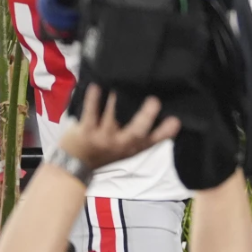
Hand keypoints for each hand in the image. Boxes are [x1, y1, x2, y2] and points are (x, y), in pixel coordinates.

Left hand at [58, 85, 179, 169]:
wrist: (75, 164)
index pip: (153, 139)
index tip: (176, 120)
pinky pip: (90, 113)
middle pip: (136, 131)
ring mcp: (103, 137)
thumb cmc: (107, 152)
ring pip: (112, 117)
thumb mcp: (130, 149)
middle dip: (145, 117)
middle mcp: (121, 143)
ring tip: (122, 87)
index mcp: (134, 146)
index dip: (165, 131)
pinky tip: (96, 87)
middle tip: (155, 101)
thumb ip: (147, 136)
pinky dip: (93, 99)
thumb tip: (172, 117)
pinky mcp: (85, 130)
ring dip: (116, 102)